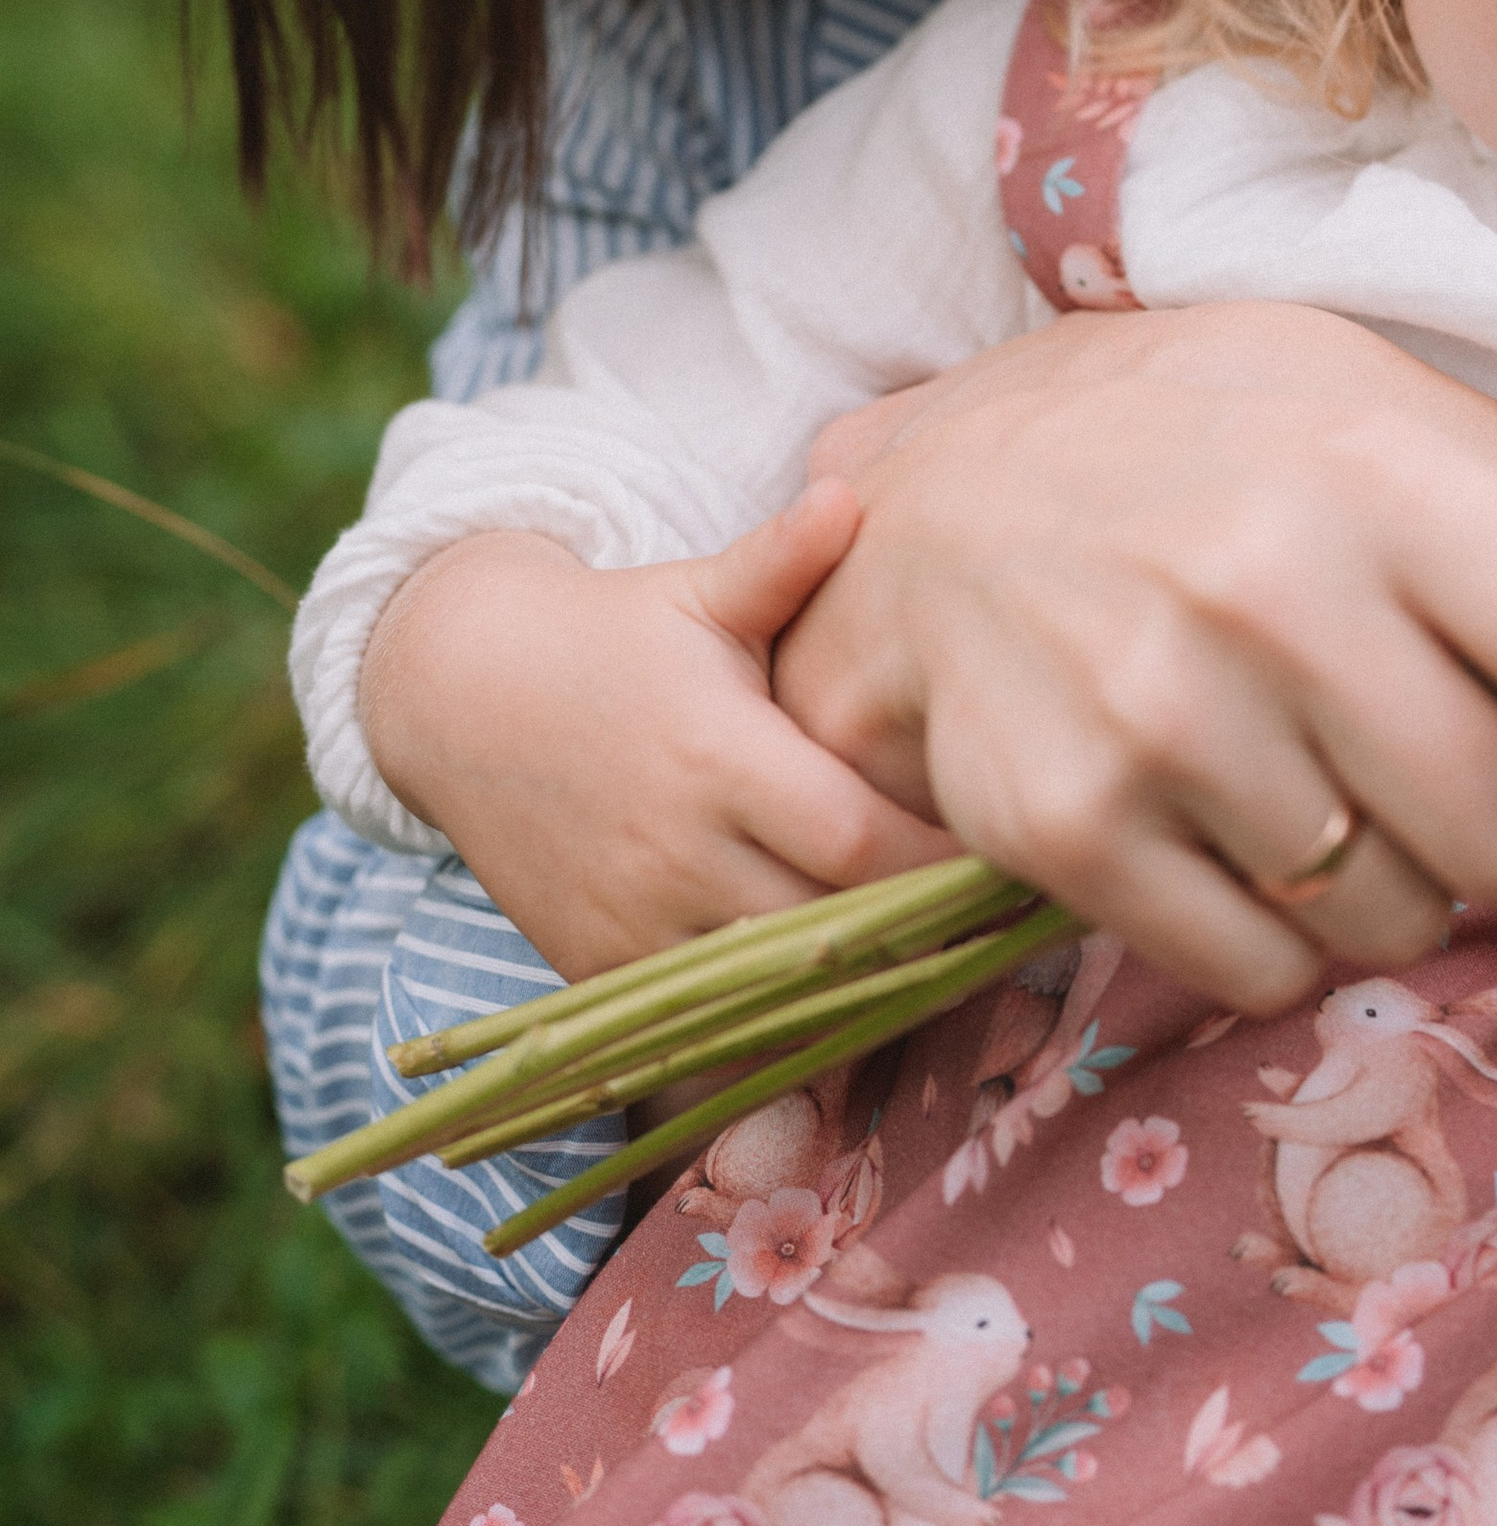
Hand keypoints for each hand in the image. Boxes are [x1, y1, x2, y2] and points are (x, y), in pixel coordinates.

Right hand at [362, 480, 953, 980]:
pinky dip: (782, 1027)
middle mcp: (677, 855)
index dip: (939, 860)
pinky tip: (849, 999)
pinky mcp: (602, 972)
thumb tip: (849, 494)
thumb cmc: (615, 636)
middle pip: (831, 928)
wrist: (463, 701)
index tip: (1002, 845)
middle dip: (919, 932)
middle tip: (1004, 920)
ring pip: (777, 997)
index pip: (858, 840)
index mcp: (718, 757)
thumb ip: (780, 561)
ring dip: (858, 989)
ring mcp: (636, 927)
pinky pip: (712, 1031)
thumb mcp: (698, 594)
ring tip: (946, 964)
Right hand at [775, 303, 1496, 1016]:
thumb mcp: (1364, 409)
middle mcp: (1269, 590)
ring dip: (1379, 889)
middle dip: (1492, 835)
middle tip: (1431, 784)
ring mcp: (1160, 714)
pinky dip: (1267, 938)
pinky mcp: (1068, 822)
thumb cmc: (1205, 458)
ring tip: (1315, 792)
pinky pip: (1261, 971)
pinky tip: (1227, 839)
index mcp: (1370, 477)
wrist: (943, 502)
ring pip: (1390, 919)